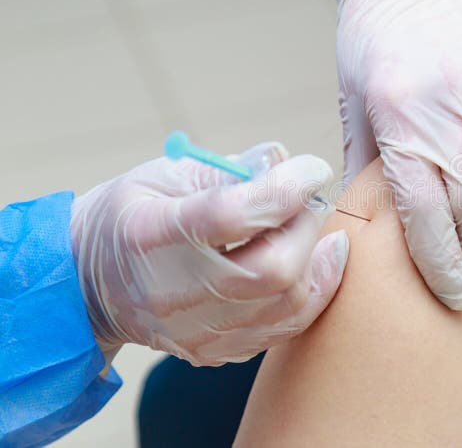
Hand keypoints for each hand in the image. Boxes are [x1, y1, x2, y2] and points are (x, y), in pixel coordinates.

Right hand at [70, 143, 348, 365]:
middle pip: (273, 270)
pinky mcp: (219, 351)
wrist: (91, 287)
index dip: (286, 189)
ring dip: (317, 256)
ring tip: (312, 224)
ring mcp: (198, 331)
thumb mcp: (165, 174)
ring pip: (289, 302)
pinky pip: (288, 325)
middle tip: (308, 198)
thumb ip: (228, 166)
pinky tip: (318, 257)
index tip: (312, 168)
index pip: (234, 215)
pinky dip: (314, 287)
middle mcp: (175, 293)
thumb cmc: (133, 216)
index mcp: (153, 235)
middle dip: (307, 225)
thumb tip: (285, 162)